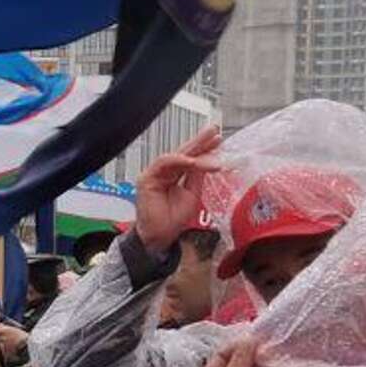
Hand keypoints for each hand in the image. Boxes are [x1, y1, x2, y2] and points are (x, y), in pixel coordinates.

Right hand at [135, 125, 224, 252]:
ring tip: (211, 147)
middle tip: (214, 131)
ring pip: (176, 156)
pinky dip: (178, 160)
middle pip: (183, 153)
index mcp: (174, 176)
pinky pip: (163, 163)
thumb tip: (207, 160)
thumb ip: (197, 177)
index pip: (190, 158)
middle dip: (199, 141)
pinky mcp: (146, 178)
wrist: (160, 235)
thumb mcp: (193, 194)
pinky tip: (192, 161)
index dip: (204, 149)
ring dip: (194, 152)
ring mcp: (155, 174)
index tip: (218, 141)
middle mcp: (164, 172)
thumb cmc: (173, 219)